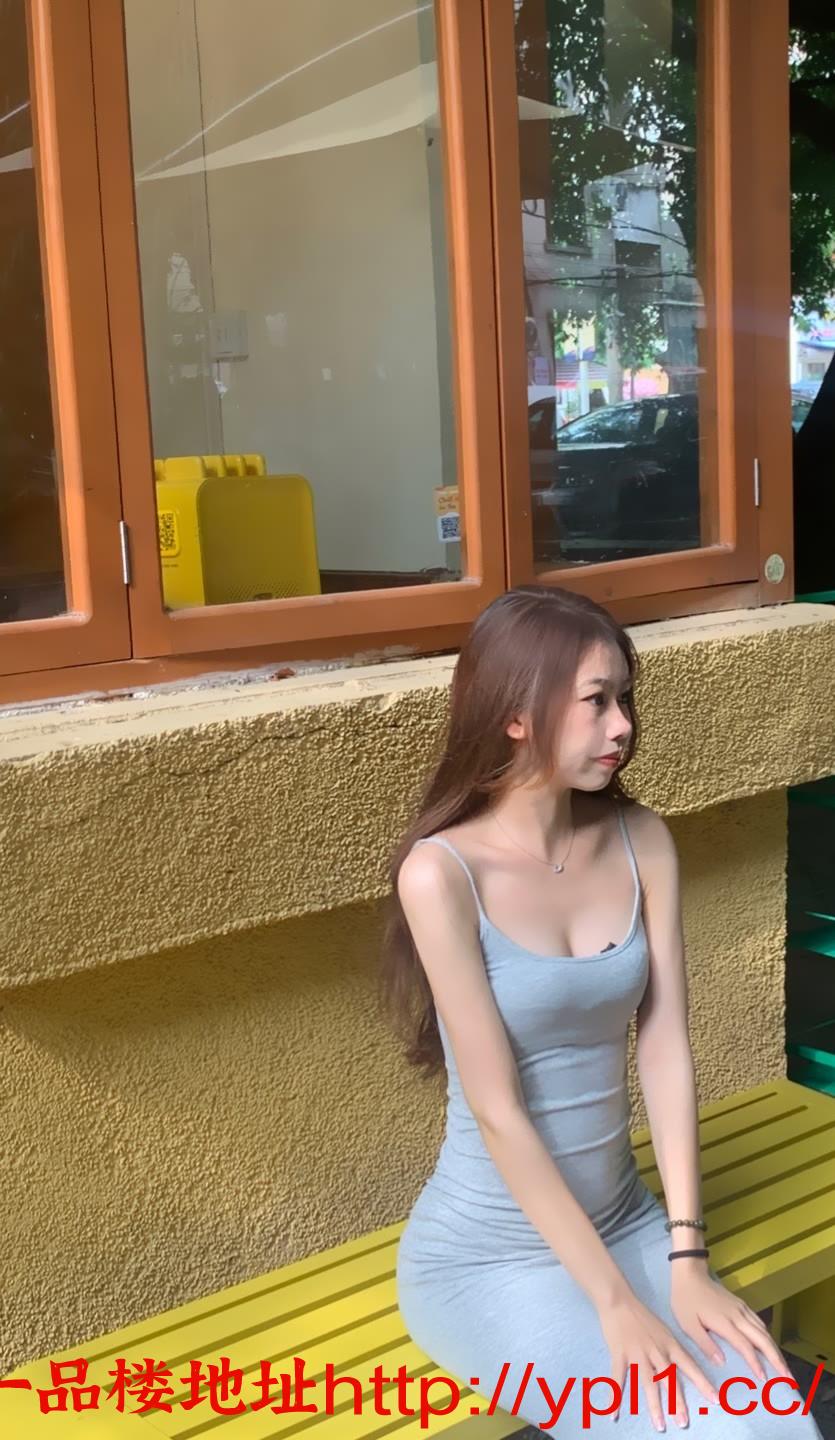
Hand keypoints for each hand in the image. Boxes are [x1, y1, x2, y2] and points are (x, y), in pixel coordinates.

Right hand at [597, 1288, 718, 1430]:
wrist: (619, 1300)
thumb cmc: (642, 1316)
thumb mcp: (663, 1330)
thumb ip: (672, 1350)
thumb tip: (684, 1367)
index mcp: (669, 1344)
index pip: (689, 1366)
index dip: (702, 1383)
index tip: (715, 1400)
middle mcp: (657, 1350)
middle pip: (669, 1379)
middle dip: (677, 1401)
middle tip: (683, 1422)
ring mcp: (638, 1353)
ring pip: (647, 1382)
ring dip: (654, 1405)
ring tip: (660, 1425)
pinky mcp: (620, 1354)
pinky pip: (617, 1378)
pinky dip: (615, 1397)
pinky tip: (614, 1413)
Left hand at [669, 1264, 794, 1384]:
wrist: (690, 1274)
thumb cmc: (685, 1300)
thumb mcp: (687, 1323)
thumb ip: (705, 1343)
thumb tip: (722, 1362)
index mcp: (724, 1322)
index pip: (745, 1346)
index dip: (756, 1363)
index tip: (765, 1379)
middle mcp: (738, 1315)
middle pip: (763, 1339)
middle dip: (777, 1359)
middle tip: (788, 1378)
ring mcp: (742, 1309)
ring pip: (764, 1331)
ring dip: (775, 1350)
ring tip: (784, 1368)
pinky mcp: (742, 1305)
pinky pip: (760, 1323)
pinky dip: (769, 1337)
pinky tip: (771, 1346)